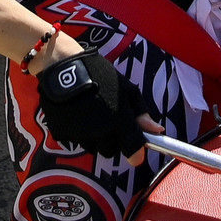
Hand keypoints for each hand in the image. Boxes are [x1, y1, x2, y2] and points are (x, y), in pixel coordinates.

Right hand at [30, 44, 153, 161]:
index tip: (136, 150)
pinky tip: (76, 114)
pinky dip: (77, 132)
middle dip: (112, 140)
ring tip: (90, 113)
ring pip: (93, 147)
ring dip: (95, 137)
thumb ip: (141, 113)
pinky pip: (75, 141)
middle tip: (107, 119)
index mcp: (119, 123)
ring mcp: (80, 136)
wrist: (63, 68)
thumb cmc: (99, 74)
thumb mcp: (126, 89)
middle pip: (111, 150)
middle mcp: (100, 134)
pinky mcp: (62, 135)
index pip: (134, 153)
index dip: (136, 153)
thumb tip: (158, 131)